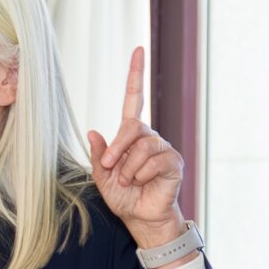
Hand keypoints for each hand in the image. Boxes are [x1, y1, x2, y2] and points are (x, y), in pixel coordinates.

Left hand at [88, 47, 186, 248]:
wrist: (142, 218)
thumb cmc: (124, 197)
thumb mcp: (102, 177)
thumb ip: (99, 156)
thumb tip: (94, 131)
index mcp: (131, 135)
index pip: (134, 99)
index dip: (135, 75)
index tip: (138, 50)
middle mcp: (149, 137)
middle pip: (133, 126)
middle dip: (118, 148)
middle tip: (111, 168)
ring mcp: (163, 148)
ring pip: (142, 146)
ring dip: (129, 168)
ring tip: (129, 182)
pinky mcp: (173, 162)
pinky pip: (155, 160)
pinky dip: (142, 174)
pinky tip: (143, 183)